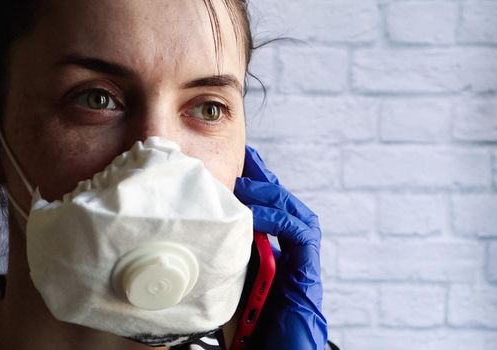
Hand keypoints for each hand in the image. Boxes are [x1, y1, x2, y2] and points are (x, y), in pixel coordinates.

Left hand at [234, 146, 327, 349]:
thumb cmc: (244, 332)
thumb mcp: (224, 287)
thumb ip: (218, 263)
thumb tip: (189, 237)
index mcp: (270, 260)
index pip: (268, 214)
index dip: (255, 187)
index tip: (237, 164)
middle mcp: (290, 260)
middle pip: (285, 209)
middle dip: (266, 181)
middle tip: (246, 160)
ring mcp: (301, 268)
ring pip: (299, 217)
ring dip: (273, 195)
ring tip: (247, 184)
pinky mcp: (308, 278)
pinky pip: (301, 237)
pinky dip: (280, 220)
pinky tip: (256, 214)